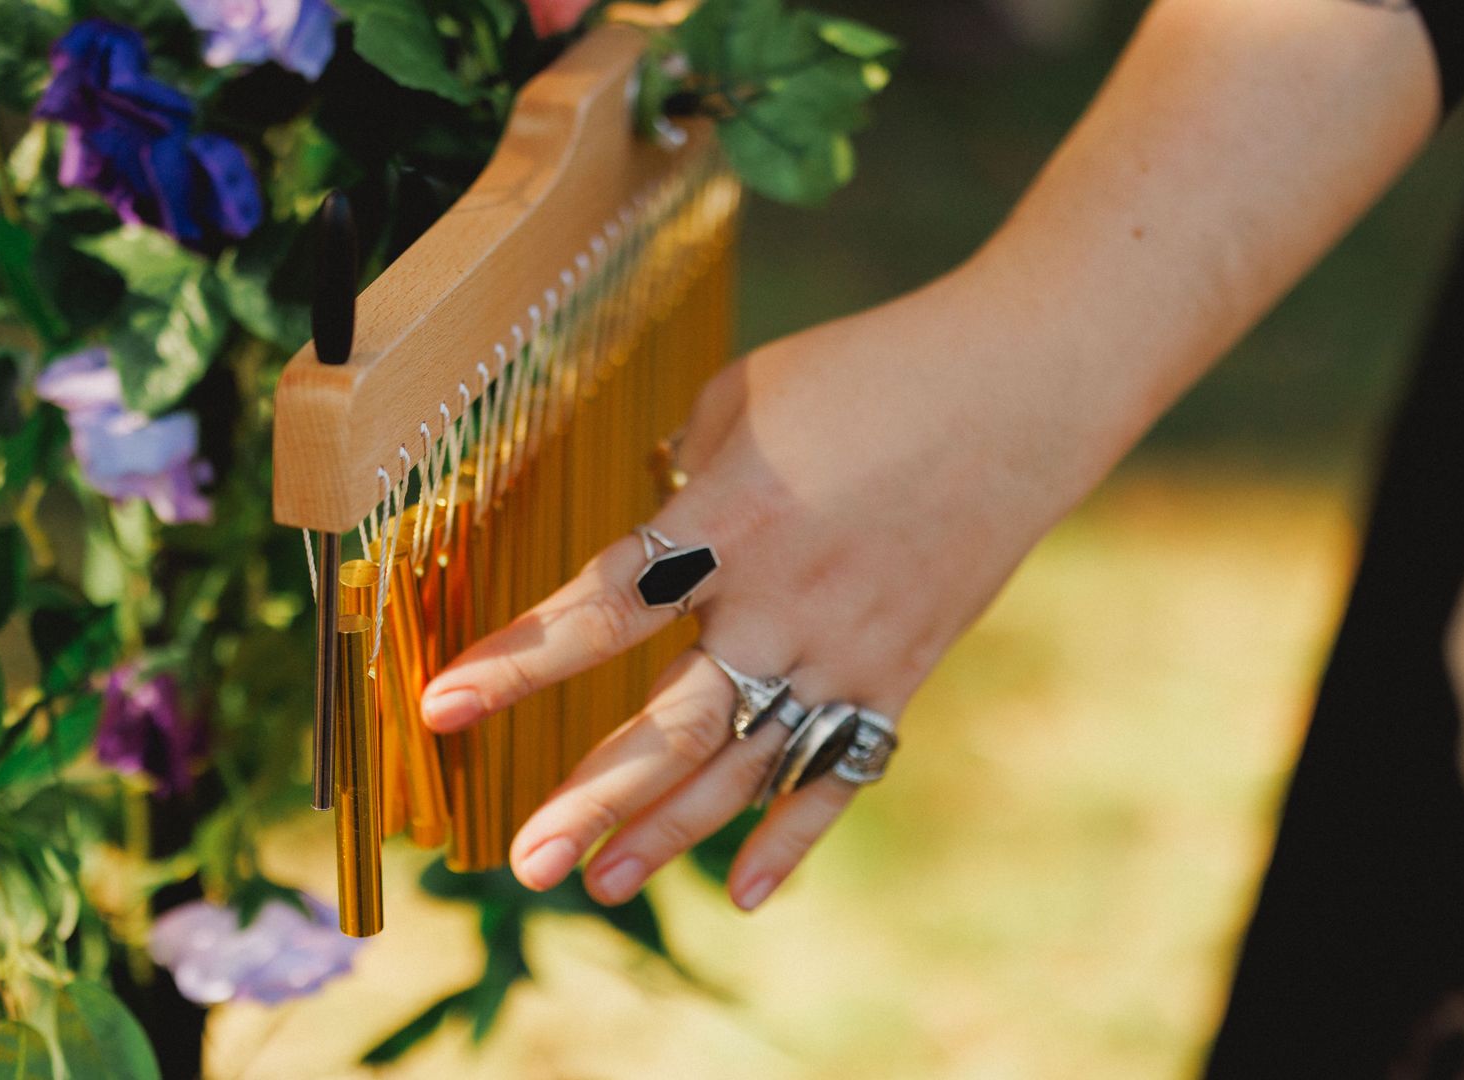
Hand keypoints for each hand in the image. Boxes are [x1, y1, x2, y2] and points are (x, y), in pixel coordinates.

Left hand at [419, 276, 1059, 908]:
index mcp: (732, 516)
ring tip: (600, 884)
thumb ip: (681, 480)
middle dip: (590, 797)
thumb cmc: (869, 373)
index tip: (442, 707)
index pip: (602, 605)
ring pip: (748, 766)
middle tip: (523, 862)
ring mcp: (849, 648)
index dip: (517, 660)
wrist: (1021, 389)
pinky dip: (795, 834)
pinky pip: (843, 770)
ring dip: (671, 832)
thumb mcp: (745, 399)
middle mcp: (784, 600)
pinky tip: (745, 892)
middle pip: (672, 722)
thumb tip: (647, 544)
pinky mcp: (902, 671)